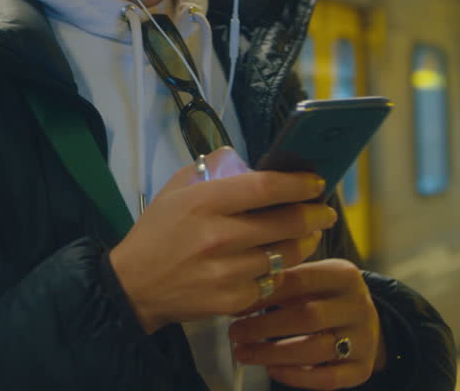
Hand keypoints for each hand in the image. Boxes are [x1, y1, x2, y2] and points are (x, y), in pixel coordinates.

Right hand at [107, 152, 334, 332]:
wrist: (134, 286)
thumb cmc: (156, 233)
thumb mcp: (174, 191)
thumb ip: (209, 170)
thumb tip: (246, 160)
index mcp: (204, 202)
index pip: (265, 187)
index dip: (298, 184)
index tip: (316, 182)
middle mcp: (218, 236)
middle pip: (286, 222)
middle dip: (314, 214)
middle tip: (325, 211)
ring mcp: (226, 271)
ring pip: (285, 255)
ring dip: (304, 243)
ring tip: (308, 235)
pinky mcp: (231, 300)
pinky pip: (270, 282)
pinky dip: (277, 272)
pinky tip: (275, 263)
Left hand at [229, 259, 386, 389]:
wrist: (363, 320)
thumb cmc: (326, 297)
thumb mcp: (313, 278)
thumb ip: (282, 283)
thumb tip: (238, 297)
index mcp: (344, 275)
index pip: (299, 281)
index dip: (264, 295)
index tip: (236, 305)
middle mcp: (359, 306)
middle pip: (307, 317)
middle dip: (264, 327)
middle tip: (235, 332)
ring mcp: (364, 339)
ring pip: (315, 350)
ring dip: (272, 354)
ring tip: (244, 352)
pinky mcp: (363, 368)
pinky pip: (328, 378)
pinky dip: (296, 376)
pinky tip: (272, 369)